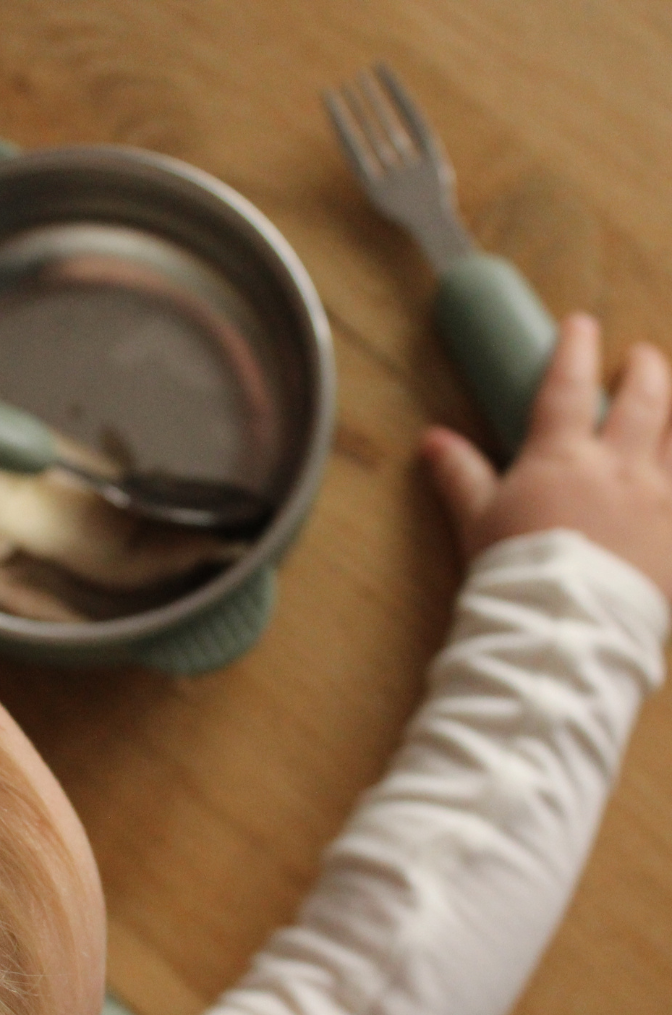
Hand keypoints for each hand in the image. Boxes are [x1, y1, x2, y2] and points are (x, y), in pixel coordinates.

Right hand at [422, 313, 671, 598]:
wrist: (563, 625)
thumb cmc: (514, 570)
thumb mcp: (477, 520)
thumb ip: (460, 475)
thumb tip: (431, 439)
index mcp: (562, 457)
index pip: (569, 386)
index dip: (575, 349)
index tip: (581, 324)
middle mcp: (619, 467)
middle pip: (646, 400)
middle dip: (647, 369)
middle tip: (644, 357)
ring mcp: (660, 499)